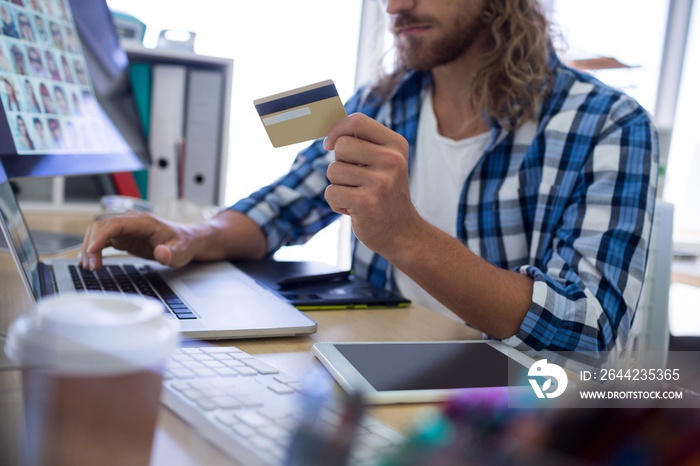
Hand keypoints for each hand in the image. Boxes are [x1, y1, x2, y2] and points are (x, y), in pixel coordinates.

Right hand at [80, 212, 198, 270]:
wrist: (187, 240)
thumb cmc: (183, 243)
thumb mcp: (181, 251)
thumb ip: (171, 253)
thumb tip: (162, 254)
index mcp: (142, 222)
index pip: (114, 224)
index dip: (100, 236)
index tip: (91, 251)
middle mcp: (131, 222)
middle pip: (101, 227)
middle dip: (92, 245)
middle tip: (92, 267)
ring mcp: (126, 229)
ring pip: (98, 232)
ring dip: (90, 248)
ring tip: (90, 267)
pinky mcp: (124, 237)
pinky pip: (103, 240)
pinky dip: (95, 250)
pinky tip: (92, 262)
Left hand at [323, 113, 421, 254]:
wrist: (402, 233)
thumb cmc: (385, 194)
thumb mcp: (383, 162)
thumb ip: (361, 143)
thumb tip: (329, 131)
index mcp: (396, 145)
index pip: (357, 121)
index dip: (337, 130)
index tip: (330, 144)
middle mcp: (391, 160)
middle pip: (341, 146)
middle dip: (340, 163)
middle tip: (356, 180)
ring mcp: (380, 181)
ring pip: (333, 171)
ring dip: (338, 186)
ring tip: (357, 195)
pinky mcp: (365, 202)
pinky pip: (331, 193)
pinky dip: (337, 203)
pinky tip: (354, 209)